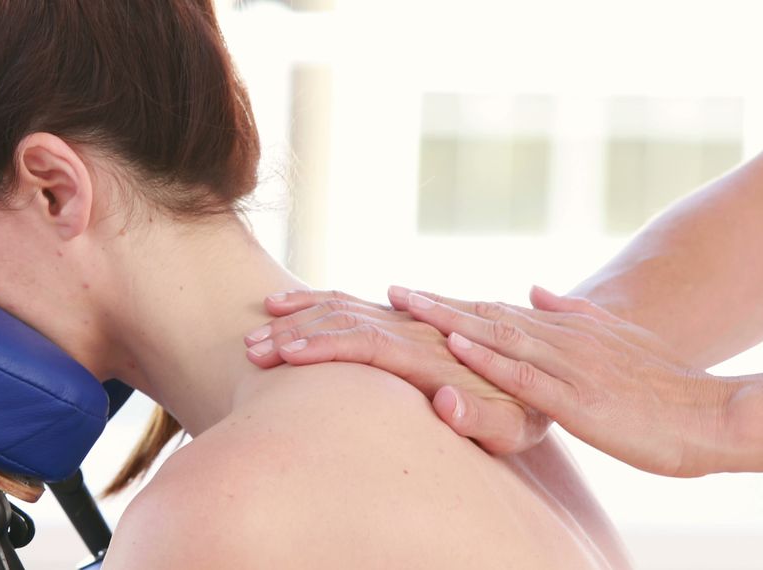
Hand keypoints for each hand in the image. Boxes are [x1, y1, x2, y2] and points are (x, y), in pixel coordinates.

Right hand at [244, 289, 550, 454]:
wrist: (545, 362)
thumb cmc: (528, 409)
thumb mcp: (518, 427)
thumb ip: (483, 419)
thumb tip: (444, 402)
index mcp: (434, 354)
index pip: (371, 341)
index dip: (326, 347)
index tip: (287, 355)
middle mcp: (415, 329)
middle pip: (346, 320)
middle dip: (296, 334)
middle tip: (253, 350)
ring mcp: (406, 320)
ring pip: (343, 305)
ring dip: (297, 317)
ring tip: (256, 333)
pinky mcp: (400, 318)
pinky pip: (352, 301)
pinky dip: (315, 300)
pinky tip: (285, 305)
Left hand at [400, 284, 752, 476]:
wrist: (711, 414)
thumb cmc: (663, 386)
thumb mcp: (613, 340)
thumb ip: (570, 313)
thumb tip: (531, 289)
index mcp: (565, 331)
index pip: (496, 312)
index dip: (449, 302)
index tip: (408, 293)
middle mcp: (561, 340)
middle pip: (486, 315)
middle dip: (435, 303)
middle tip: (391, 291)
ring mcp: (568, 366)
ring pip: (497, 336)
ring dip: (448, 319)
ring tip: (407, 304)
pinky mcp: (578, 399)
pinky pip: (524, 375)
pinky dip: (487, 358)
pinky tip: (455, 344)